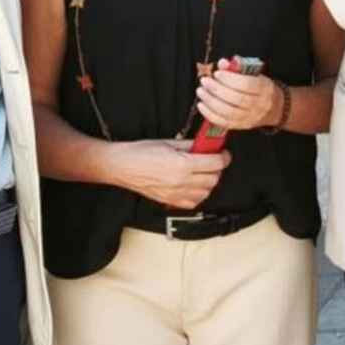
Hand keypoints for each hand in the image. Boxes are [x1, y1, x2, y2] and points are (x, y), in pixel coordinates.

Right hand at [113, 139, 229, 211]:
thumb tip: (206, 145)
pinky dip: (198, 195)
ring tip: (203, 173)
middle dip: (217, 169)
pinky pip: (193, 202)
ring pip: (206, 192)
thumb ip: (191, 145)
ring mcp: (176, 193)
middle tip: (213, 161)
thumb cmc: (140, 152)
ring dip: (209, 183)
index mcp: (183, 164)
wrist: (122, 166)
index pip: (215, 163)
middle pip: (213, 179)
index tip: (223, 154)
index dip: (223, 157)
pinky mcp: (170, 201)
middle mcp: (182, 181)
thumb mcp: (169, 143)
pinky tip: (194, 185)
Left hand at [195, 62, 282, 130]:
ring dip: (211, 101)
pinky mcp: (240, 126)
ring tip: (201, 91)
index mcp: (264, 88)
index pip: (246, 85)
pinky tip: (202, 105)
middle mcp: (259, 105)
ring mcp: (250, 117)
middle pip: (237, 99)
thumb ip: (237, 67)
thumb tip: (222, 63)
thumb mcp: (254, 74)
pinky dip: (210, 114)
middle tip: (205, 81)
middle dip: (217, 89)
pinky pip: (223, 123)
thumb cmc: (260, 88)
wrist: (274, 108)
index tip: (217, 73)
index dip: (229, 79)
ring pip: (229, 112)